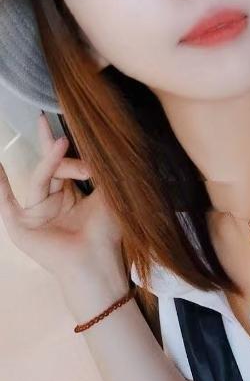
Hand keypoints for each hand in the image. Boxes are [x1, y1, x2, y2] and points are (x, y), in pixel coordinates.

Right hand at [0, 113, 123, 281]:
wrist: (96, 261)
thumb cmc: (106, 233)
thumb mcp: (108, 194)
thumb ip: (97, 170)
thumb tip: (94, 147)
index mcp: (70, 196)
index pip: (60, 163)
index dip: (54, 142)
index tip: (50, 119)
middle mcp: (51, 203)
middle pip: (50, 167)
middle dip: (59, 151)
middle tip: (61, 134)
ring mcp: (35, 214)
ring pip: (40, 178)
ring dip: (52, 162)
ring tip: (62, 144)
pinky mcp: (21, 226)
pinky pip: (6, 202)